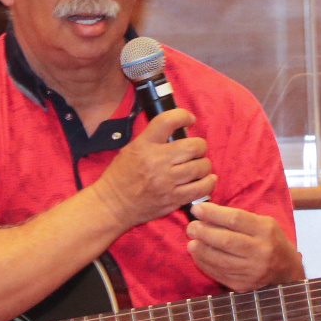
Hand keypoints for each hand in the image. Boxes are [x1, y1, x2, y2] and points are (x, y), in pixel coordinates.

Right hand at [92, 108, 213, 226]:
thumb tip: (177, 130)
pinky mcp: (173, 199)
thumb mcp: (131, 149)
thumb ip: (153, 139)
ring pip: (201, 166)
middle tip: (196, 150)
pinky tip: (205, 180)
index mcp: (144, 145)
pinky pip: (201, 188)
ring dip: (204, 165)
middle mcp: (156, 161)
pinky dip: (208, 182)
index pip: (168, 121)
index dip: (183, 116)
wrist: (112, 205)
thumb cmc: (121, 176)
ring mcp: (166, 181)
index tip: (189, 120)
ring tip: (198, 167)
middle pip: (194, 146)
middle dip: (199, 146)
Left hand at [186, 200, 302, 292]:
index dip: (213, 213)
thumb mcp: (263, 223)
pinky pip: (220, 274)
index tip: (197, 209)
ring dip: (201, 251)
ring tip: (191, 243)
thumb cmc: (271, 241)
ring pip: (220, 260)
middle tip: (191, 228)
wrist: (287, 271)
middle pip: (226, 240)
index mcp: (266, 230)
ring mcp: (254, 271)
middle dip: (203, 232)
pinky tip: (198, 257)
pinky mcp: (245, 285)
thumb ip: (238, 218)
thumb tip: (206, 213)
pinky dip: (205, 265)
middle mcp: (262, 251)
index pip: (235, 219)